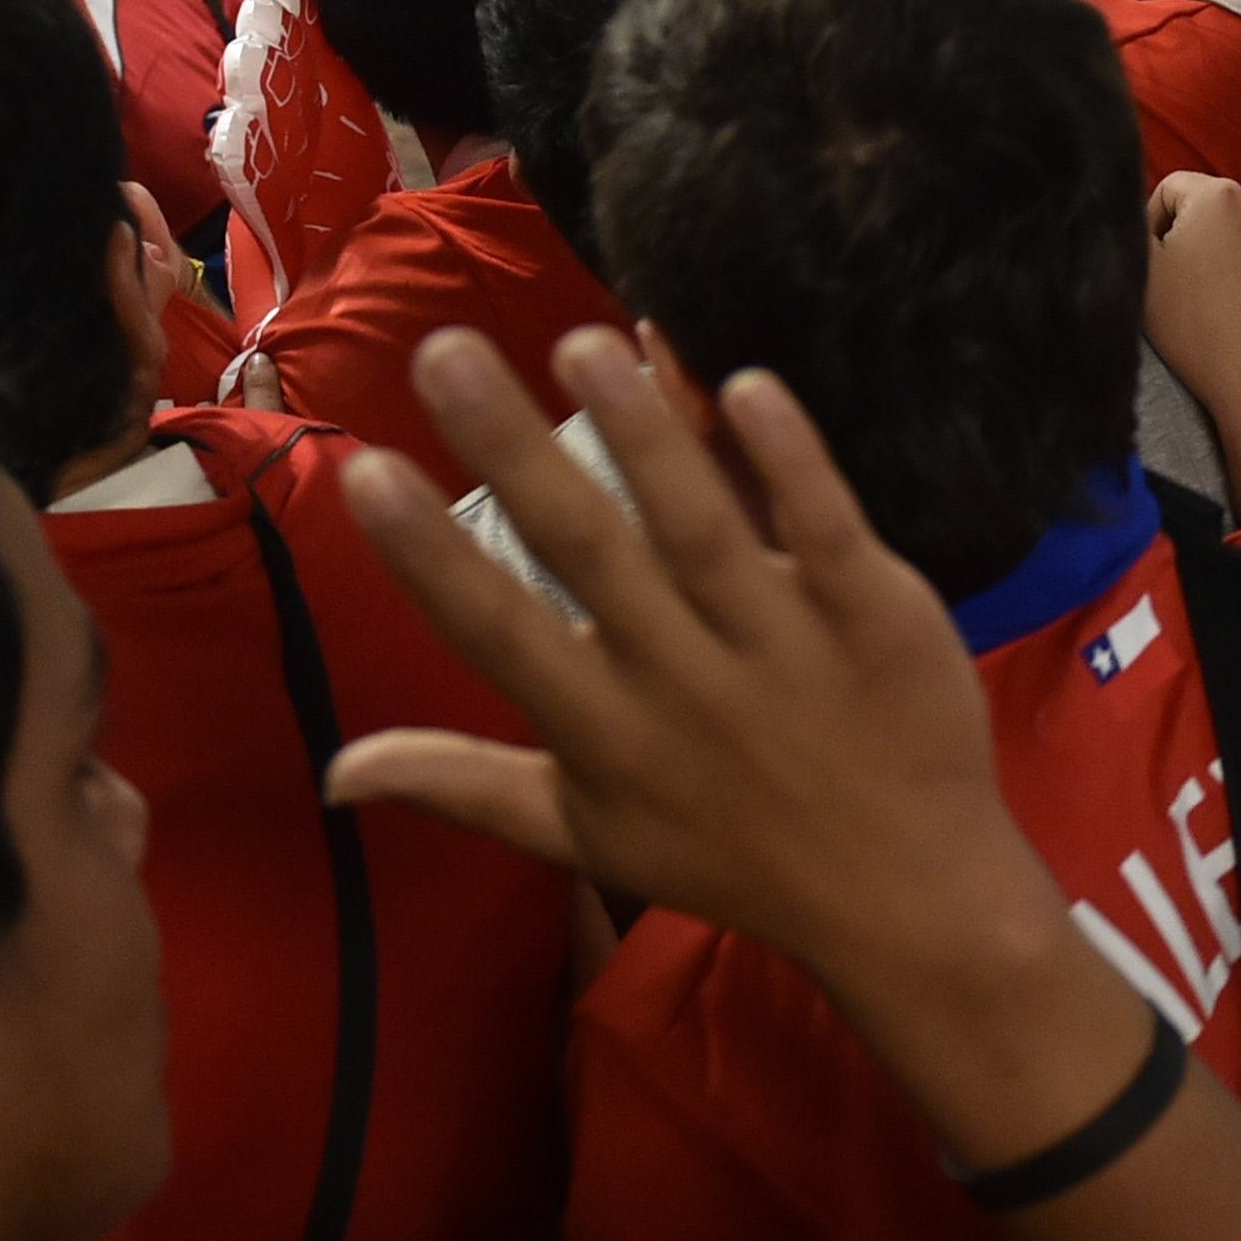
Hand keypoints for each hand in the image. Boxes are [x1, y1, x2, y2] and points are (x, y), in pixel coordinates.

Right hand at [327, 329, 1105, 1123]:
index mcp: (602, 732)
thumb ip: (462, 785)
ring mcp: (782, 644)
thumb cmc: (731, 858)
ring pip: (700, 524)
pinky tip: (743, 384)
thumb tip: (334, 770)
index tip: (362, 469)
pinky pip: (824, 525)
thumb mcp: (586, 836)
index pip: (496, 632)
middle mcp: (682, 682)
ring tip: (583, 343)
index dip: (427, 556)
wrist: (906, 897)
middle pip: (587, 552)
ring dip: (643, 431)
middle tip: (445, 349)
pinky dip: (788, 459)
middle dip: (513, 450)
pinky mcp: (873, 614)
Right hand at [1144, 173, 1240, 510]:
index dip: (1156, 224)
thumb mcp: (1142, 277)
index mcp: (1218, 196)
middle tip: (1196, 284)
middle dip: (1206, 236)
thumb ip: (1132, 230)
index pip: (1173, 189)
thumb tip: (1138, 217)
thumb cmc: (1198, 332)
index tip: (1160, 264)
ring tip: (1236, 295)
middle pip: (1223, 206)